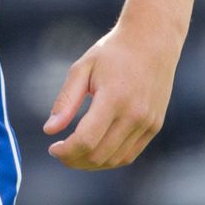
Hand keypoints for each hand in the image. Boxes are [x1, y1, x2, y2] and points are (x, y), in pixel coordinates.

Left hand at [43, 22, 178, 169]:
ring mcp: (148, 122)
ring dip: (90, 164)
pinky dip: (109, 159)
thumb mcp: (82, 68)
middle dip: (74, 160)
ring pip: (115, 160)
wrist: (153, 41)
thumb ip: (66, 100)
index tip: (53, 148)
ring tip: (74, 154)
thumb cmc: (112, 53)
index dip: (66, 151)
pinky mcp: (154, 126)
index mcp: (114, 98)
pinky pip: (129, 154)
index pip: (86, 140)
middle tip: (60, 153)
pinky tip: (94, 151)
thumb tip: (49, 130)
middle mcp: (135, 114)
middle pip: (99, 155)